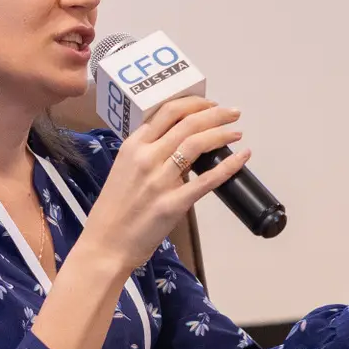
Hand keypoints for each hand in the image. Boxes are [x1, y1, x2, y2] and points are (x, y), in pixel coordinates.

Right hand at [80, 95, 250, 274]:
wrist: (105, 244)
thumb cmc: (114, 210)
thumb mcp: (124, 170)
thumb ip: (148, 154)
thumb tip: (181, 144)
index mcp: (133, 146)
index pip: (167, 112)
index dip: (194, 104)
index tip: (210, 104)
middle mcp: (146, 157)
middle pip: (187, 123)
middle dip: (215, 113)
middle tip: (232, 113)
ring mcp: (159, 180)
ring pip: (197, 144)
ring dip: (222, 133)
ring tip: (236, 132)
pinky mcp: (172, 204)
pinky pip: (207, 180)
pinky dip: (229, 166)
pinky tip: (242, 158)